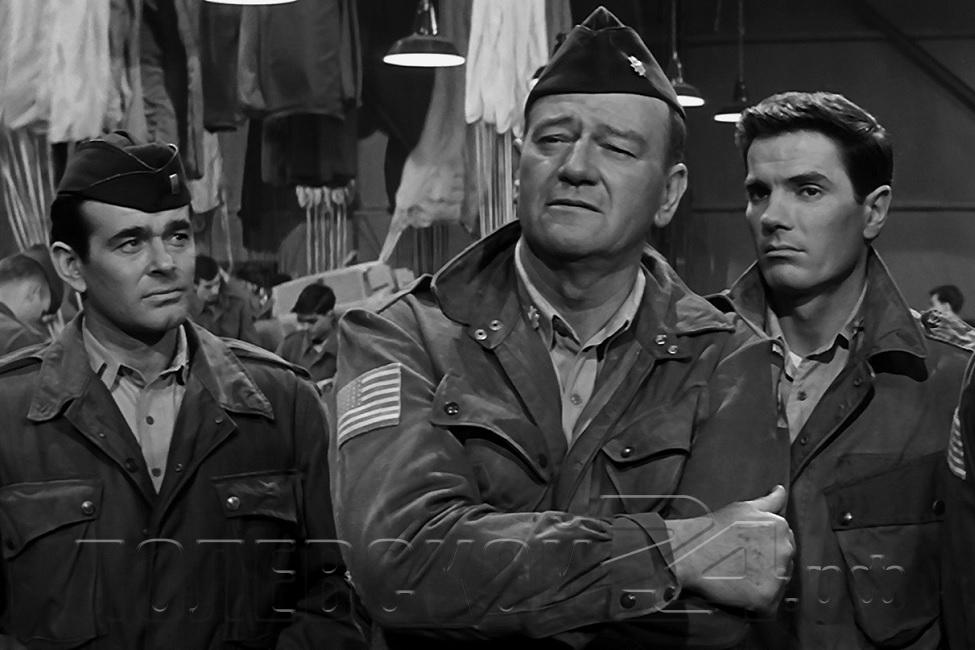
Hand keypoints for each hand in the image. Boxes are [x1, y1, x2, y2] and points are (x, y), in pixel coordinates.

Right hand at [665, 485, 793, 612]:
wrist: (691, 553)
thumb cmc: (714, 529)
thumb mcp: (743, 508)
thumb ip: (769, 500)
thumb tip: (781, 489)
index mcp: (781, 527)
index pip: (785, 539)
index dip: (766, 545)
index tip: (748, 548)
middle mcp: (785, 551)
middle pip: (785, 561)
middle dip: (769, 563)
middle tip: (743, 562)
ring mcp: (778, 576)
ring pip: (779, 582)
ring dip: (765, 582)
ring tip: (740, 576)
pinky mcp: (767, 598)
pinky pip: (770, 605)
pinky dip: (758, 602)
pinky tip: (741, 591)